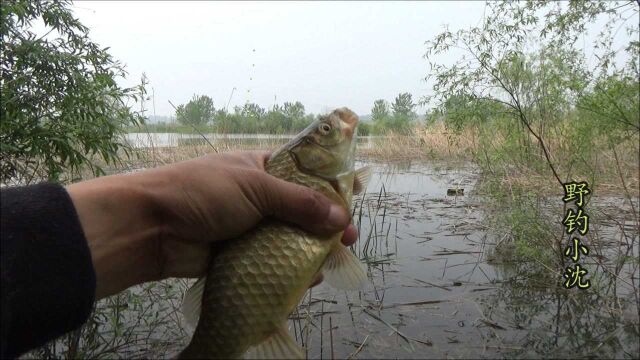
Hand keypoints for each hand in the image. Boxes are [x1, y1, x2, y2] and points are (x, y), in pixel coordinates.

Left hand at [67, 151, 356, 298]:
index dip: (330, 192)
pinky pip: (270, 262)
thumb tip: (340, 216)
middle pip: (301, 212)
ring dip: (309, 252)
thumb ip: (299, 202)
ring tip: (328, 265)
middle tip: (348, 242)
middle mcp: (259, 197)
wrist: (152, 227)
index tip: (351, 209)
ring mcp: (249, 227)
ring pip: (288, 240)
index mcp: (262, 169)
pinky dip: (287, 271)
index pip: (305, 177)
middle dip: (324, 228)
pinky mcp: (240, 254)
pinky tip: (305, 281)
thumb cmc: (202, 192)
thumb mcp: (255, 188)